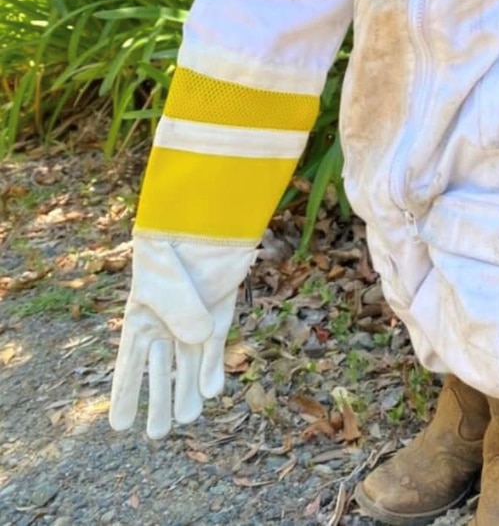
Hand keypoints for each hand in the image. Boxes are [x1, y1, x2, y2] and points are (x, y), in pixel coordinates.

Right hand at [109, 237, 256, 438]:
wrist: (205, 222)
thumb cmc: (173, 249)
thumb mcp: (166, 284)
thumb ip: (182, 317)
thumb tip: (201, 344)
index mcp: (141, 315)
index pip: (130, 362)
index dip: (125, 392)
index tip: (119, 425)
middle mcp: (168, 321)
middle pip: (161, 368)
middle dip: (158, 399)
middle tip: (156, 434)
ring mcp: (196, 318)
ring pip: (188, 362)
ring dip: (186, 390)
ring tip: (185, 420)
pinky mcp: (220, 311)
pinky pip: (215, 346)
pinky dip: (213, 369)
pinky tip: (211, 392)